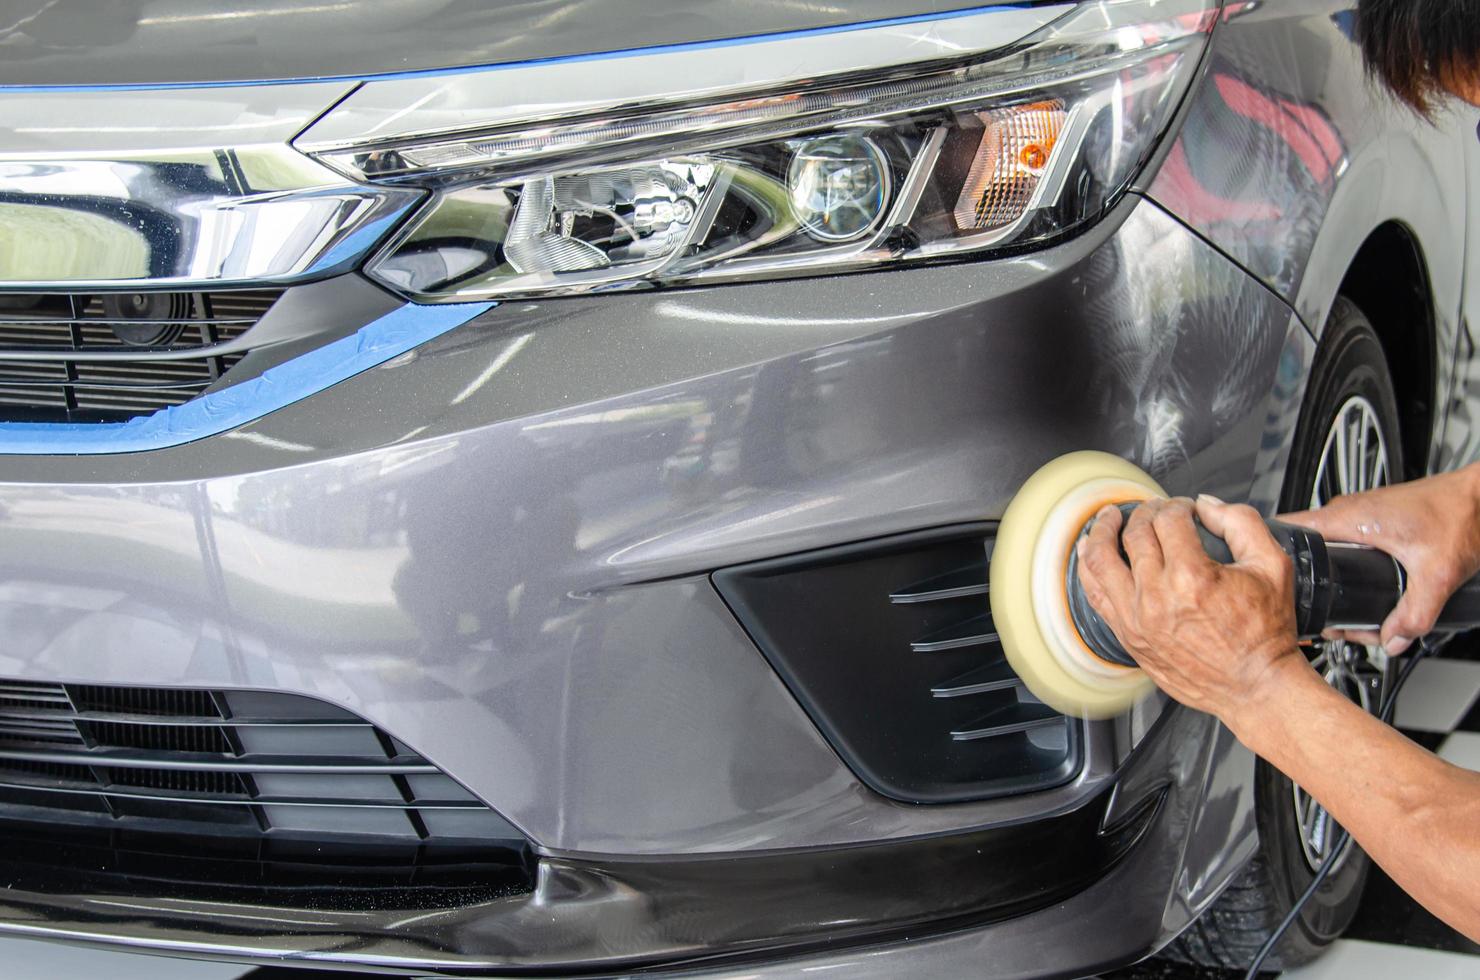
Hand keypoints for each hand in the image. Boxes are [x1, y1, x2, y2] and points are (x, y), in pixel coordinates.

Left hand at [1076, 496, 1308, 730]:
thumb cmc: (1265, 633)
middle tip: (1155, 509)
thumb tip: (1207, 505)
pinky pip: (1094, 595)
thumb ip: (1241, 523)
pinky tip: (1089, 551)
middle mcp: (1157, 597)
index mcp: (1192, 578)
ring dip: (1102, 532)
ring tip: (1107, 518)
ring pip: (1100, 561)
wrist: (1255, 685)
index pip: (1169, 520)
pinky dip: (1087, 568)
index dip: (1178, 506)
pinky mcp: (1128, 637)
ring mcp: (1136, 619)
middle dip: (1145, 513)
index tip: (1186, 509)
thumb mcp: (1273, 565)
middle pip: (1135, 534)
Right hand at [1281, 464, 1479, 653]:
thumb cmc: (1461, 513)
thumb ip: (1415, 614)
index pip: (1286, 530)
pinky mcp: (1375, 519)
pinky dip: (1350, 567)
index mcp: (1348, 517)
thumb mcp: (1438, 573)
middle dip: (1315, 587)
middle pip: (1310, 551)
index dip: (1274, 559)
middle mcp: (1348, 511)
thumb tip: (1394, 639)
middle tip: (1331, 618)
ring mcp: (1361, 513)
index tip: (1277, 587)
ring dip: (1335, 579)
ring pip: (1330, 549)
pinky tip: (1367, 586)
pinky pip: (1347, 544)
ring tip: (1352, 608)